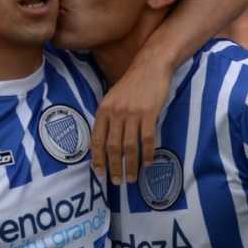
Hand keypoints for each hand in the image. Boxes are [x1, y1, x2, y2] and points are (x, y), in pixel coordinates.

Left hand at [90, 56, 171, 184]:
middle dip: (114, 167)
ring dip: (131, 165)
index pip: (96, 140)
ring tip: (132, 178)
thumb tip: (104, 142)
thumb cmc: (132, 84)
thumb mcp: (112, 98)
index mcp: (103, 110)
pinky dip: (148, 153)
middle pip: (112, 147)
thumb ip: (107, 117)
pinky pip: (147, 139)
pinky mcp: (149, 113)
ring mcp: (132, 113)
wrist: (150, 66)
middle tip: (117, 182)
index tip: (100, 173)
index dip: (97, 159)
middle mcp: (115, 113)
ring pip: (129, 146)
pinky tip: (148, 162)